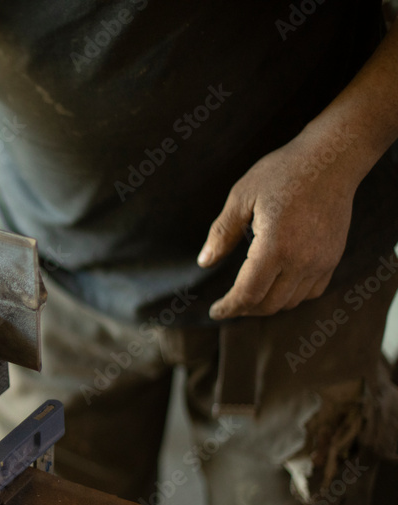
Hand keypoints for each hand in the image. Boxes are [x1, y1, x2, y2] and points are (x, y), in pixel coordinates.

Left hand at [197, 132, 359, 318]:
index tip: (215, 312)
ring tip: (249, 296)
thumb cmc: (282, 173)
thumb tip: (204, 262)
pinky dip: (292, 296)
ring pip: (291, 301)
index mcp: (274, 247)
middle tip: (228, 304)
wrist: (332, 159)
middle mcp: (301, 260)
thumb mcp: (242, 197)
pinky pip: (312, 291)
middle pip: (269, 304)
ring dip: (267, 304)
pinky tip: (277, 285)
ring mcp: (321, 261)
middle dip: (245, 309)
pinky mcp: (333, 257)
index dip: (229, 307)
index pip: (248, 294)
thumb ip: (222, 233)